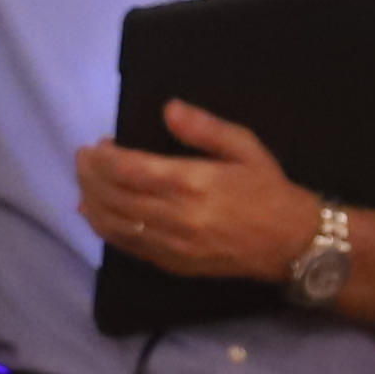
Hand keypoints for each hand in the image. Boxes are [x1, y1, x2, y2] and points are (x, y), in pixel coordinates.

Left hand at [72, 101, 319, 285]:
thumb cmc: (269, 190)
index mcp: (192, 182)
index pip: (128, 170)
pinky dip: (104, 229)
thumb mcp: (245, 147)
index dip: (102, 159)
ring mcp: (172, 244)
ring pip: (115, 224)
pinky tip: (93, 214)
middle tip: (83, 160)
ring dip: (91, 202)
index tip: (94, 146)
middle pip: (114, 197)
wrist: (291, 243)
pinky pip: (128, 246)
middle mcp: (175, 216)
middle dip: (89, 177)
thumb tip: (169, 109)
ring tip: (84, 183)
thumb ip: (205, 128)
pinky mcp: (172, 264)